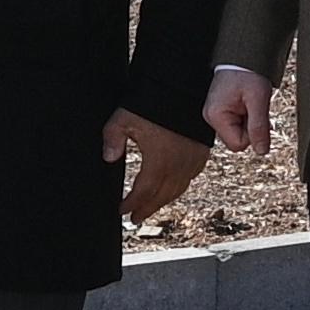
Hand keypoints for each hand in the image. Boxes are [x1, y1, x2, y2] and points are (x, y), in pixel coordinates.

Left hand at [106, 108, 209, 224]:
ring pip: (177, 189)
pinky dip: (179, 187)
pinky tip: (173, 187)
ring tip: (151, 207)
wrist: (186, 91)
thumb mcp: (124, 118)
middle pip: (161, 196)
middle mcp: (179, 166)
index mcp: (159, 161)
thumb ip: (112, 138)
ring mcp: (192, 160)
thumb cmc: (156, 103)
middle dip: (147, 209)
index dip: (132, 203)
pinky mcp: (201, 153)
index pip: (144, 191)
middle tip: (135, 218)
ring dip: (163, 201)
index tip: (122, 210)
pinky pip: (190, 178)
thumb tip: (109, 157)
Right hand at [204, 68, 272, 156]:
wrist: (242, 57)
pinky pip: (236, 124)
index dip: (253, 134)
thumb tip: (262, 151)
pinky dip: (246, 117)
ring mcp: (214, 114)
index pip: (238, 144)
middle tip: (254, 108)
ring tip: (251, 103)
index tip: (256, 115)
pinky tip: (247, 104)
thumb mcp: (258, 100)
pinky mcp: (220, 111)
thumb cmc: (248, 74)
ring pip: (238, 132)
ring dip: (249, 122)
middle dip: (251, 127)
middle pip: (237, 140)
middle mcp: (211, 117)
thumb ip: (259, 127)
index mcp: (216, 116)